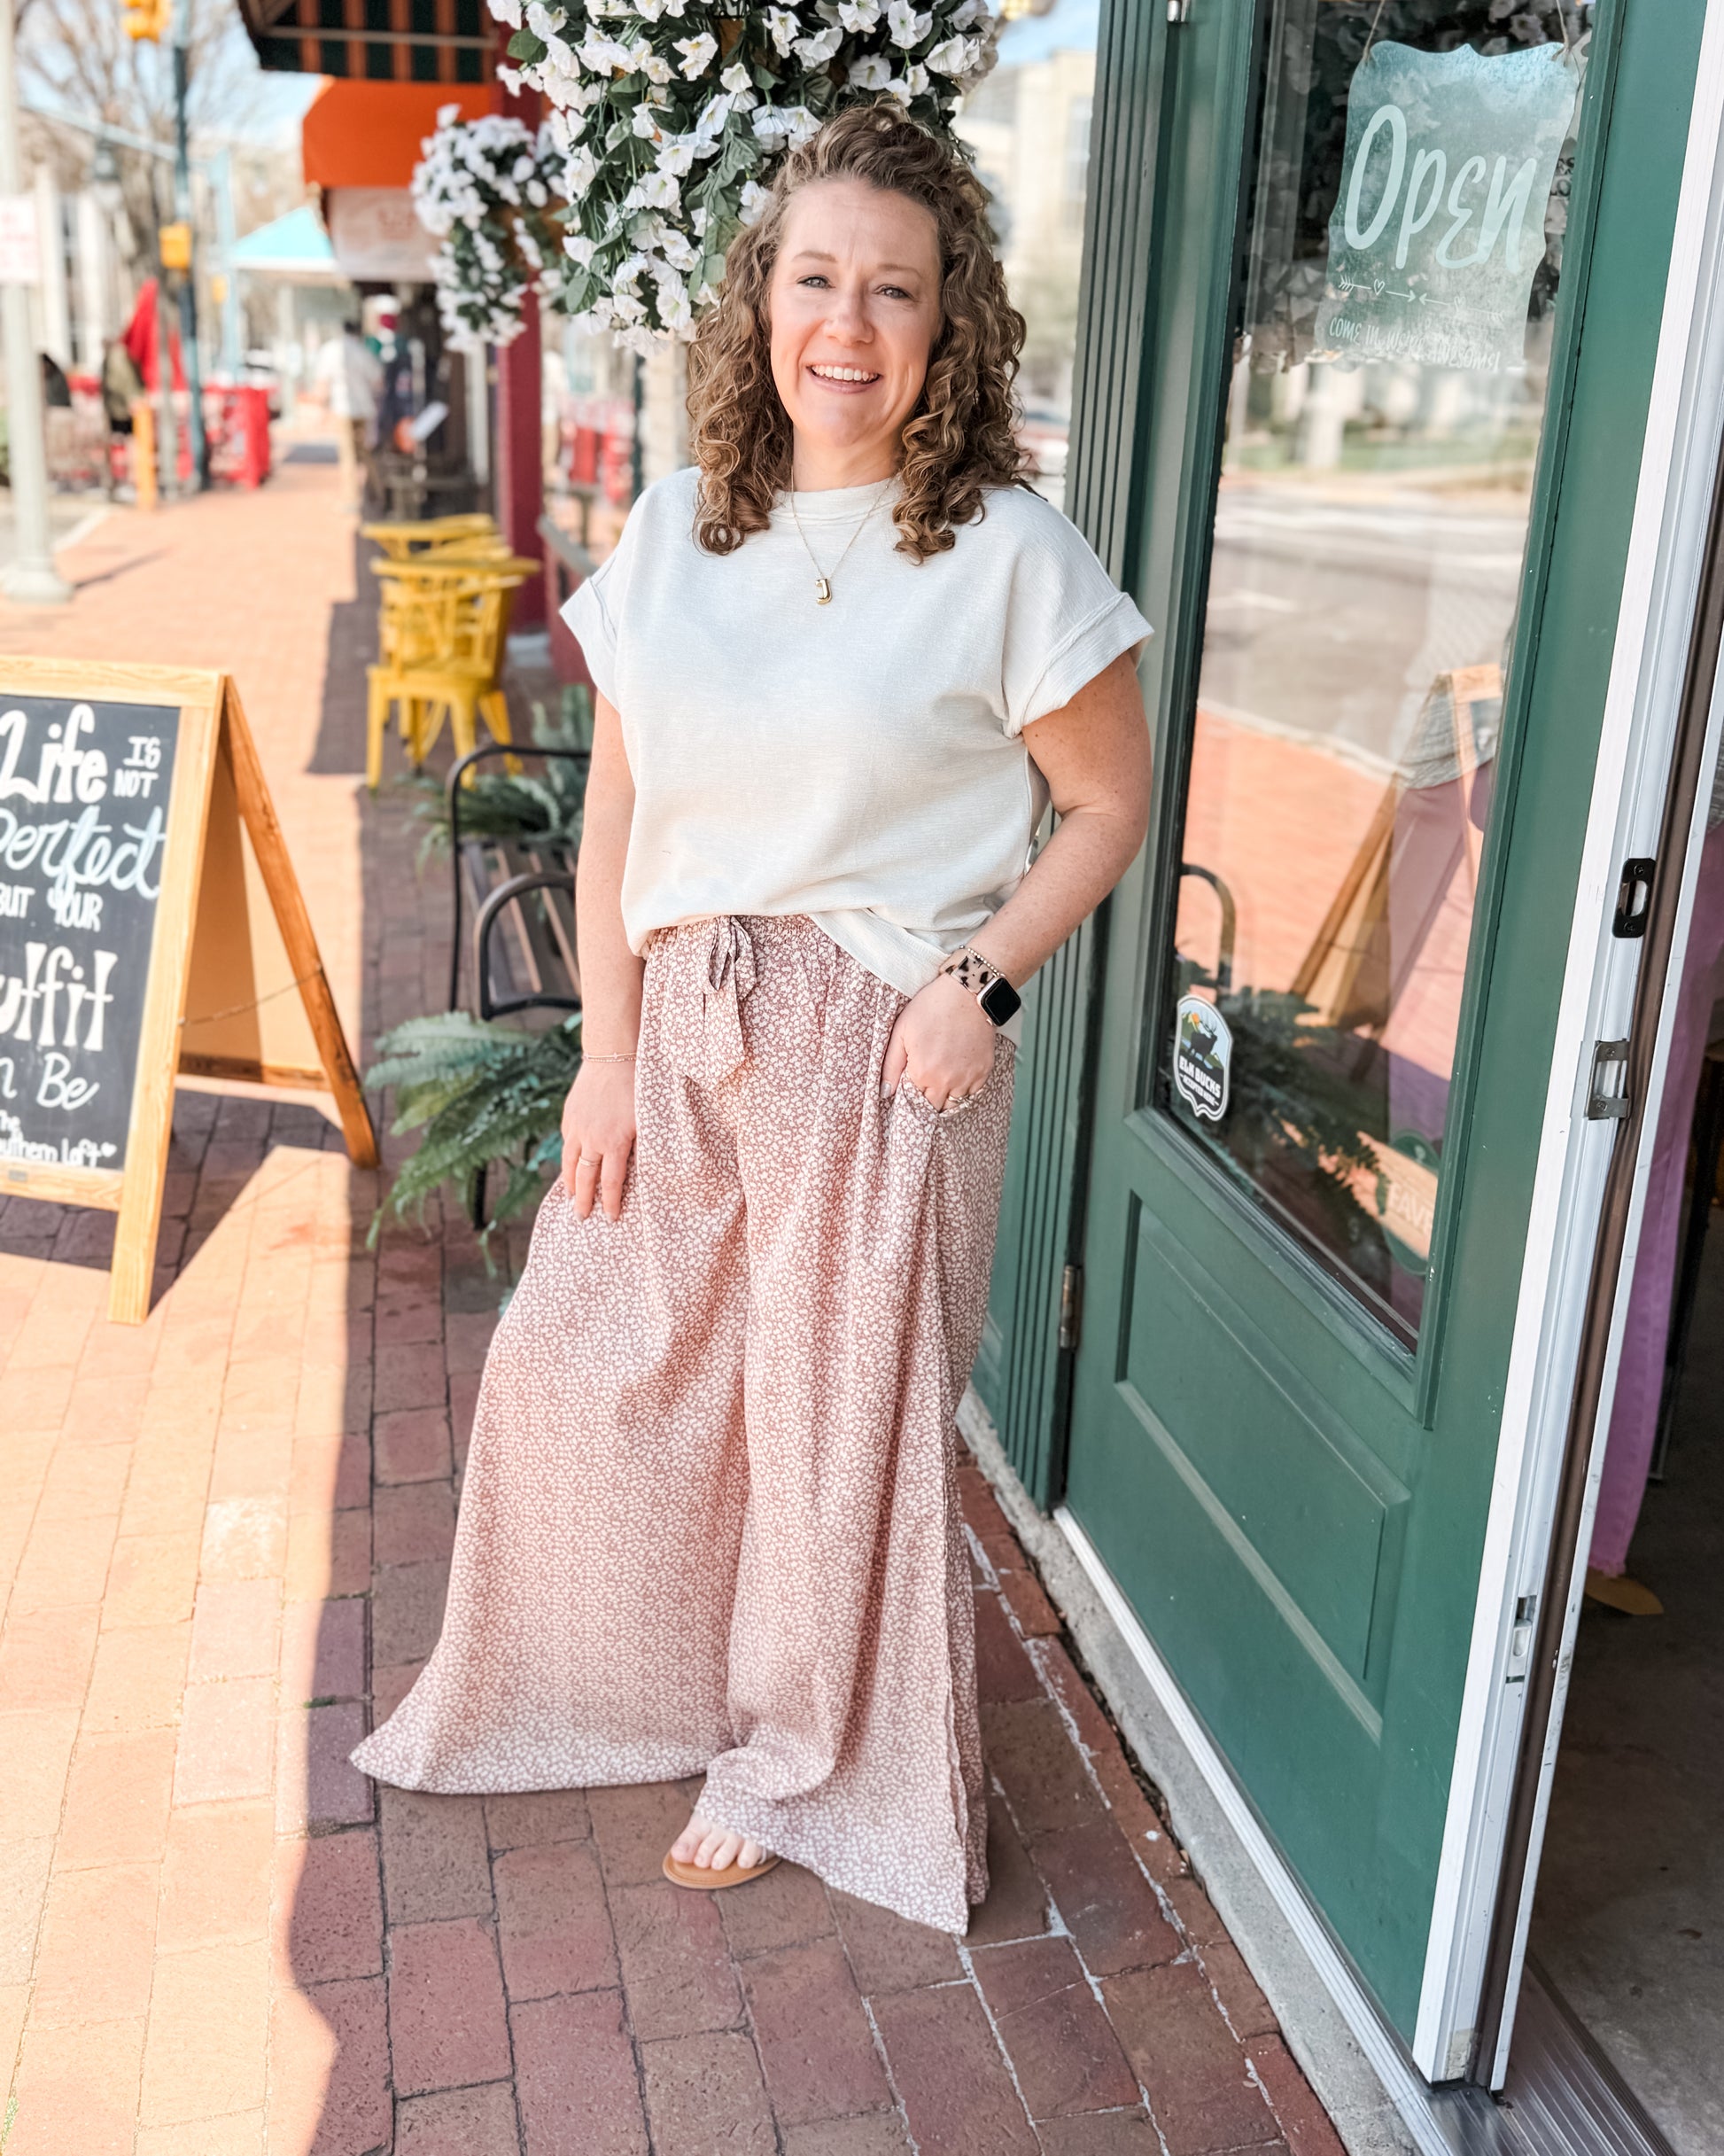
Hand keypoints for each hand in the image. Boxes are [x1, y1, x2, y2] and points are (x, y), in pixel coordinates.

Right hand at [560, 1060, 636, 1220]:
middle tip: (582, 1217)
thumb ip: (644, 1145)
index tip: (611, 1219)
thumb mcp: (648, 1119)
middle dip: (584, 1201)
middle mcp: (592, 1139)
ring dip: (570, 1183)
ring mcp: (577, 1127)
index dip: (611, 1203)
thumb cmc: (639, 1086)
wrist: (613, 1056)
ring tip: (570, 1196)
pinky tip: (571, 1165)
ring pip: (570, 1163)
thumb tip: (646, 1170)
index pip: (611, 1183)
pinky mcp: (570, 1116)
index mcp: (615, 1142)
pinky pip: (567, 1143)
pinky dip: (568, 1158)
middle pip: (585, 1179)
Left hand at [882, 974, 996, 1112]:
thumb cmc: (932, 1007)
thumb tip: (885, 1094)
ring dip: (943, 1098)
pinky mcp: (984, 1071)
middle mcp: (947, 1081)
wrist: (968, 993)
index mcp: (923, 1073)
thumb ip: (891, 1066)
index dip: (908, 1098)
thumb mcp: (901, 1031)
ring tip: (938, 1082)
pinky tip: (955, 1077)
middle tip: (922, 1086)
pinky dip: (962, 1091)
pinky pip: (972, 1095)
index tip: (907, 1089)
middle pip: (933, 1108)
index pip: (912, 1103)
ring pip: (953, 1105)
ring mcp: (968, 1078)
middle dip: (925, 1101)